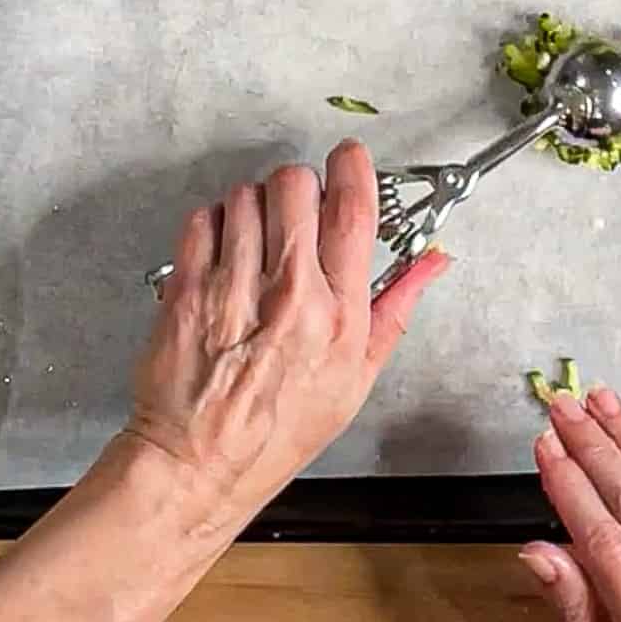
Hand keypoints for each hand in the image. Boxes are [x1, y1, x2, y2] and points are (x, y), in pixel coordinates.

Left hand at [124, 139, 448, 532]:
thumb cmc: (279, 427)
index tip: (349, 158)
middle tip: (296, 210)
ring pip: (247, 196)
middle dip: (300, 186)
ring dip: (255, 205)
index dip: (354, 170)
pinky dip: (215, 222)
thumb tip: (434, 261)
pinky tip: (225, 252)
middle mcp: (289, 297)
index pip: (353, 213)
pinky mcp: (186, 291)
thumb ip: (397, 306)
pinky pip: (203, 218)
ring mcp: (233, 291)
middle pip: (297, 187)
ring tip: (258, 240)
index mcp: (339, 316)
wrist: (198, 464)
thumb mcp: (357, 375)